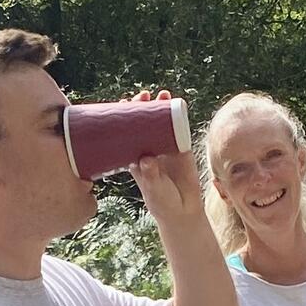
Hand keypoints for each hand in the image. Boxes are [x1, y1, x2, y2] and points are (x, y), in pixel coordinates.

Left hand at [127, 88, 202, 226]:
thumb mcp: (152, 189)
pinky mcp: (182, 147)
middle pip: (144, 122)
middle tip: (143, 96)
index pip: (126, 133)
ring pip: (162, 121)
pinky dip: (179, 115)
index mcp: (134, 156)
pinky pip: (180, 128)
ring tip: (162, 95)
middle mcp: (149, 148)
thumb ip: (149, 175)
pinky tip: (178, 103)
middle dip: (143, 107)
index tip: (123, 104)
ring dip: (162, 106)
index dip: (124, 117)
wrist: (183, 211)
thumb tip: (147, 159)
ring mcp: (165, 146)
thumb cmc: (161, 202)